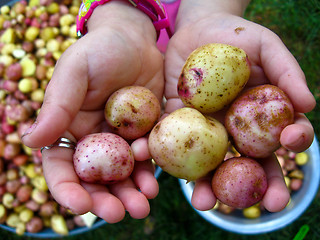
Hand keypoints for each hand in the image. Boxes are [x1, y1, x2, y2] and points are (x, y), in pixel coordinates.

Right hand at [22, 2, 163, 222]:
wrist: (136, 40)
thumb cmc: (100, 49)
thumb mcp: (75, 71)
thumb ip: (57, 105)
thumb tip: (29, 141)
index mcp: (70, 128)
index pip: (61, 166)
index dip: (68, 189)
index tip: (81, 206)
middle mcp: (94, 139)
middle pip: (94, 179)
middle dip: (105, 200)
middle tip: (120, 214)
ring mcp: (120, 139)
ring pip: (122, 175)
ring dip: (131, 193)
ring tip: (143, 206)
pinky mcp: (144, 133)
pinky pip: (146, 159)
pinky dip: (149, 172)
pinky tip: (155, 183)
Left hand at [164, 7, 315, 211]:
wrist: (196, 30)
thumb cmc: (236, 37)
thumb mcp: (266, 46)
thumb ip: (287, 72)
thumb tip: (308, 104)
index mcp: (259, 116)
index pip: (283, 137)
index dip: (294, 145)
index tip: (292, 143)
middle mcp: (234, 130)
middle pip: (248, 164)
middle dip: (258, 187)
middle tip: (268, 206)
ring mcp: (204, 130)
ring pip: (209, 164)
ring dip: (207, 186)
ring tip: (203, 203)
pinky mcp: (176, 123)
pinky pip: (172, 143)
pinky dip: (167, 158)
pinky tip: (164, 171)